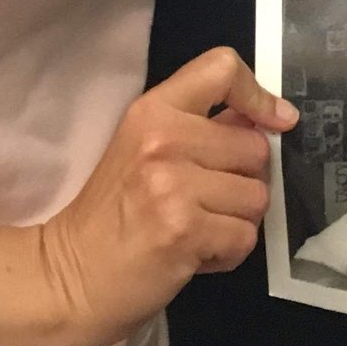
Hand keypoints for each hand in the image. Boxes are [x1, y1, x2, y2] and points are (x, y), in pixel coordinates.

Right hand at [36, 50, 295, 345]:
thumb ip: (199, 129)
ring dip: (237, 220)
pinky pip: (246, 236)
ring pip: (258, 196)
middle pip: (256, 146)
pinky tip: (196, 253)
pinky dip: (228, 253)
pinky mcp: (185, 231)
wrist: (70, 277)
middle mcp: (163, 140)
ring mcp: (174, 185)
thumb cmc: (112, 215)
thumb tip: (263, 118)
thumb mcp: (145, 151)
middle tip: (205, 201)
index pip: (221, 68)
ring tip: (198, 228)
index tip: (276, 120)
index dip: (258, 93)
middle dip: (243, 180)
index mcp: (153, 111)